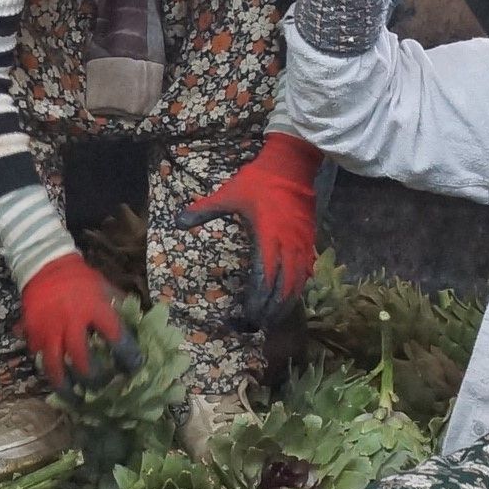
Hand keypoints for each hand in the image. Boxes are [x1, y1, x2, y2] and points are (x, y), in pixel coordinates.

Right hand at [20, 253, 131, 386]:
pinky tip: (57, 378)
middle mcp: (70, 322)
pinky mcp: (32, 333)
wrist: (46, 265)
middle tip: (102, 387)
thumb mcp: (105, 289)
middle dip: (94, 378)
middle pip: (82, 359)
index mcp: (94, 309)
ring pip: (54, 366)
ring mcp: (48, 329)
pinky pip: (38, 357)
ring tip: (74, 398)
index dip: (127, 355)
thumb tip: (141, 329)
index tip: (135, 368)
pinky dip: (48, 369)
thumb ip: (121, 309)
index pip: (115, 337)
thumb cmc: (81, 279)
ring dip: (65, 386)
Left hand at [175, 133, 322, 327]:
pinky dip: (298, 288)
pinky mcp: (309, 240)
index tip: (248, 314)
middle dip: (270, 308)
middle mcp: (287, 246)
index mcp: (268, 237)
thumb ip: (204, 210)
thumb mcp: (229, 194)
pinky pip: (306, 271)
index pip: (264, 278)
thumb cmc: (259, 181)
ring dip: (285, 303)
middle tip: (258, 324)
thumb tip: (178, 222)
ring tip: (273, 318)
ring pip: (297, 282)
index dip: (257, 299)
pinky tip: (291, 297)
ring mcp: (301, 244)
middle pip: (282, 287)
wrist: (292, 164)